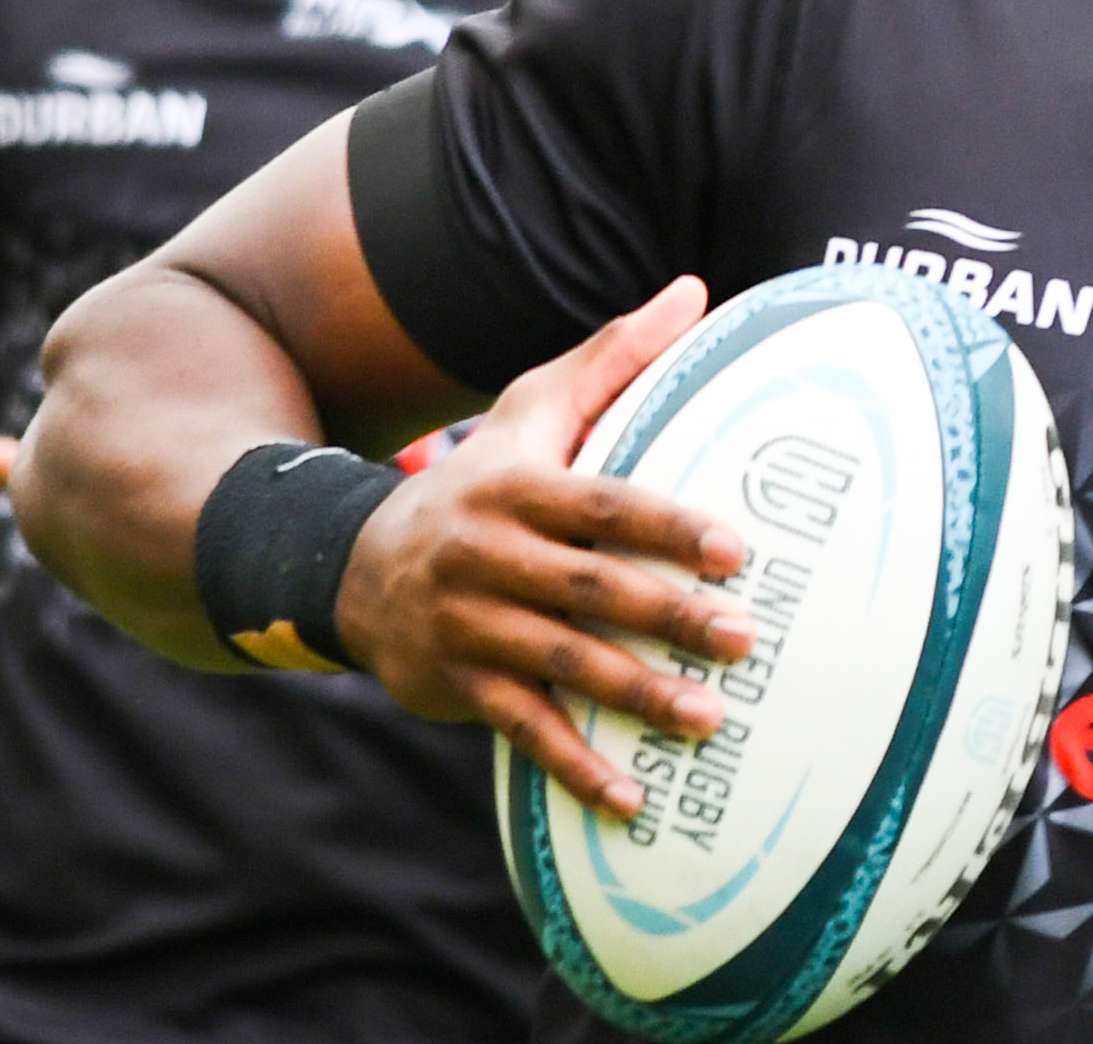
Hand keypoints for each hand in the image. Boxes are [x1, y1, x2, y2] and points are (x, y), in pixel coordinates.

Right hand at [334, 277, 755, 817]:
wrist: (349, 563)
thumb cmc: (476, 479)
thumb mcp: (529, 409)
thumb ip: (612, 358)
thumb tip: (694, 290)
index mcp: (516, 486)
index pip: (601, 504)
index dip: (667, 527)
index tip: (736, 551)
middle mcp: (486, 555)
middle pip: (587, 588)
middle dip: (666, 615)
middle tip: (744, 640)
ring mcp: (467, 624)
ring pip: (558, 663)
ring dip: (634, 696)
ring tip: (708, 720)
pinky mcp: (455, 685)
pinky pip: (520, 730)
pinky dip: (574, 766)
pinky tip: (631, 801)